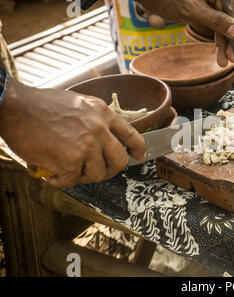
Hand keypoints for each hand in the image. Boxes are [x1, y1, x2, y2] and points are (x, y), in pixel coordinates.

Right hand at [0, 78, 145, 186]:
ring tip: (68, 171)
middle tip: (98, 173)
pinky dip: (61, 181)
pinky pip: (73, 180)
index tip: (138, 157)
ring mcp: (87, 145)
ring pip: (98, 174)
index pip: (132, 134)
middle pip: (120, 160)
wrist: (15, 107)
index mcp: (103, 113)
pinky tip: (52, 174)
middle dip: (111, 171)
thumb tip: (103, 137)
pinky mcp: (72, 159)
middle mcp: (100, 128)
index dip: (137, 149)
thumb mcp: (78, 103)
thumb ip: (94, 119)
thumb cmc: (41, 105)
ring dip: (83, 177)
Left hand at [135, 0, 233, 66]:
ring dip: (224, 45)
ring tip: (224, 62)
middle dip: (231, 42)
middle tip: (233, 60)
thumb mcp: (194, 11)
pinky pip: (218, 25)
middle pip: (230, 22)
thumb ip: (216, 21)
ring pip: (223, 27)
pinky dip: (223, 36)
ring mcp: (212, 5)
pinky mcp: (204, 13)